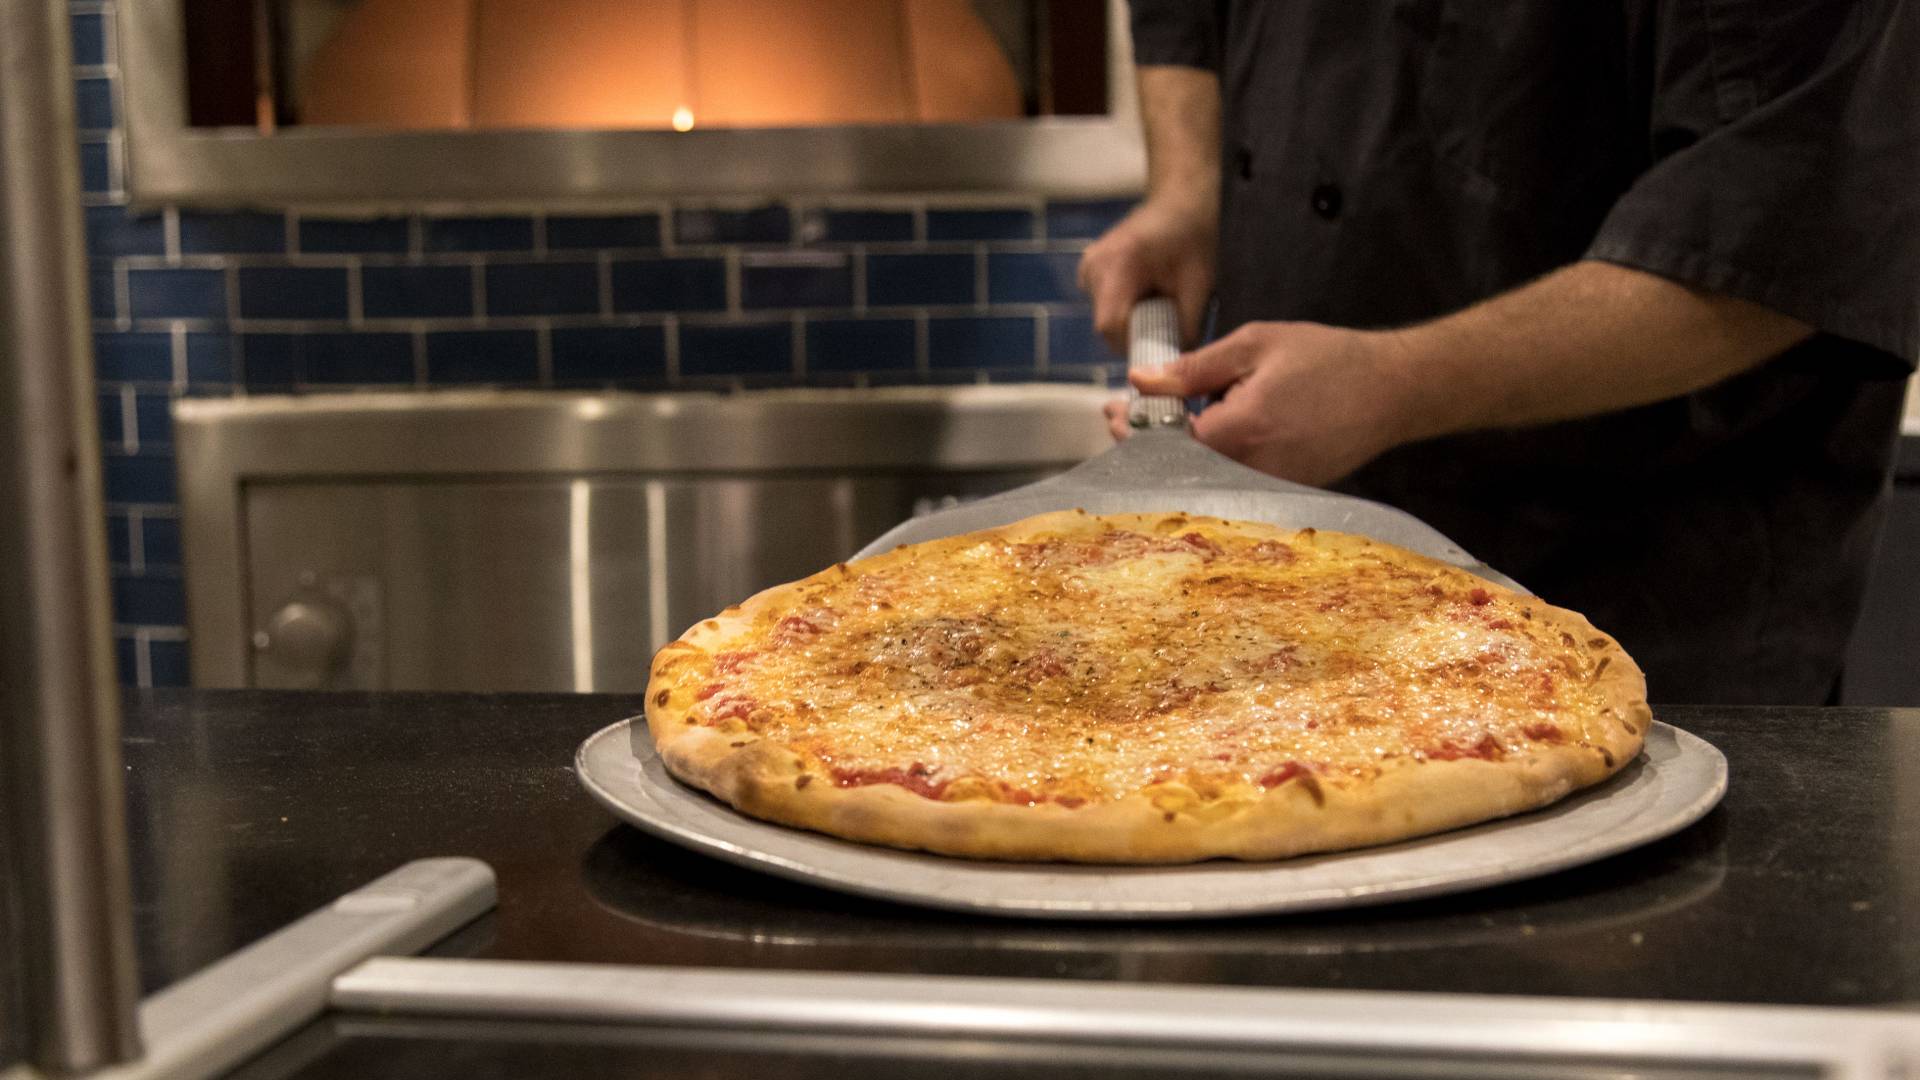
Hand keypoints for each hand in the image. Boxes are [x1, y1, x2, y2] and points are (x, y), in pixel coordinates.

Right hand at [1076, 196, 1215, 351]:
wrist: (1180, 203)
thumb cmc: (1193, 238)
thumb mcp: (1199, 284)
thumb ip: (1186, 327)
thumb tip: (1177, 364)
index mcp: (1119, 264)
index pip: (1111, 325)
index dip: (1135, 344)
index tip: (1162, 346)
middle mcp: (1094, 266)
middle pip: (1107, 325)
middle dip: (1137, 334)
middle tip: (1167, 324)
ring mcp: (1087, 267)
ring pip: (1105, 318)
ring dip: (1132, 322)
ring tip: (1158, 302)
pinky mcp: (1088, 271)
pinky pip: (1104, 306)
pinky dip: (1125, 309)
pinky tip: (1145, 294)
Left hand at [1121, 322, 1419, 485]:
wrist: (1394, 390)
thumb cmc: (1329, 359)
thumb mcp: (1255, 346)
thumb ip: (1194, 368)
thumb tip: (1141, 381)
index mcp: (1240, 431)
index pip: (1164, 442)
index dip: (1133, 428)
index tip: (1113, 409)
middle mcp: (1252, 470)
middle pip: (1176, 468)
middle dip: (1146, 442)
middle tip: (1125, 415)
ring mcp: (1269, 488)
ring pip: (1200, 478)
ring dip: (1174, 452)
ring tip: (1160, 421)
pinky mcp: (1283, 493)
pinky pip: (1229, 483)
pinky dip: (1205, 461)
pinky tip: (1199, 435)